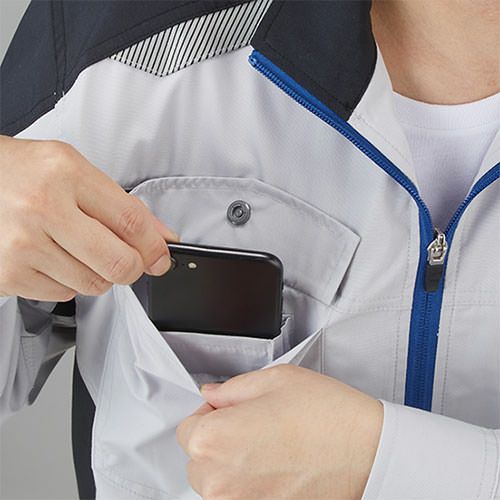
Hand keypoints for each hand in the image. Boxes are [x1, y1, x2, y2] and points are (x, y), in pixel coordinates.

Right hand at [0, 135, 177, 300]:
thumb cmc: (24, 174)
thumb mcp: (75, 171)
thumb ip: (123, 205)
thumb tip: (161, 237)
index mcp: (66, 174)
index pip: (131, 222)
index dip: (155, 247)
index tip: (161, 258)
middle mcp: (42, 208)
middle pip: (118, 263)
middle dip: (132, 267)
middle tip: (126, 260)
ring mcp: (21, 244)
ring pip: (93, 284)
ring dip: (97, 274)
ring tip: (76, 249)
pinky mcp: (7, 274)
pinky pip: (63, 294)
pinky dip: (67, 281)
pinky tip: (52, 257)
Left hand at [177, 365, 382, 499]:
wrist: (369, 452)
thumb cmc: (328, 416)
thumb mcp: (274, 380)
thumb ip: (231, 388)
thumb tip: (212, 395)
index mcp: (216, 439)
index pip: (186, 430)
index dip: (209, 414)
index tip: (228, 410)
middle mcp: (221, 482)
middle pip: (198, 458)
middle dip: (218, 438)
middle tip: (252, 424)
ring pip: (217, 482)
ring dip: (232, 464)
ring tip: (269, 445)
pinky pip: (240, 497)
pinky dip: (250, 484)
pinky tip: (277, 465)